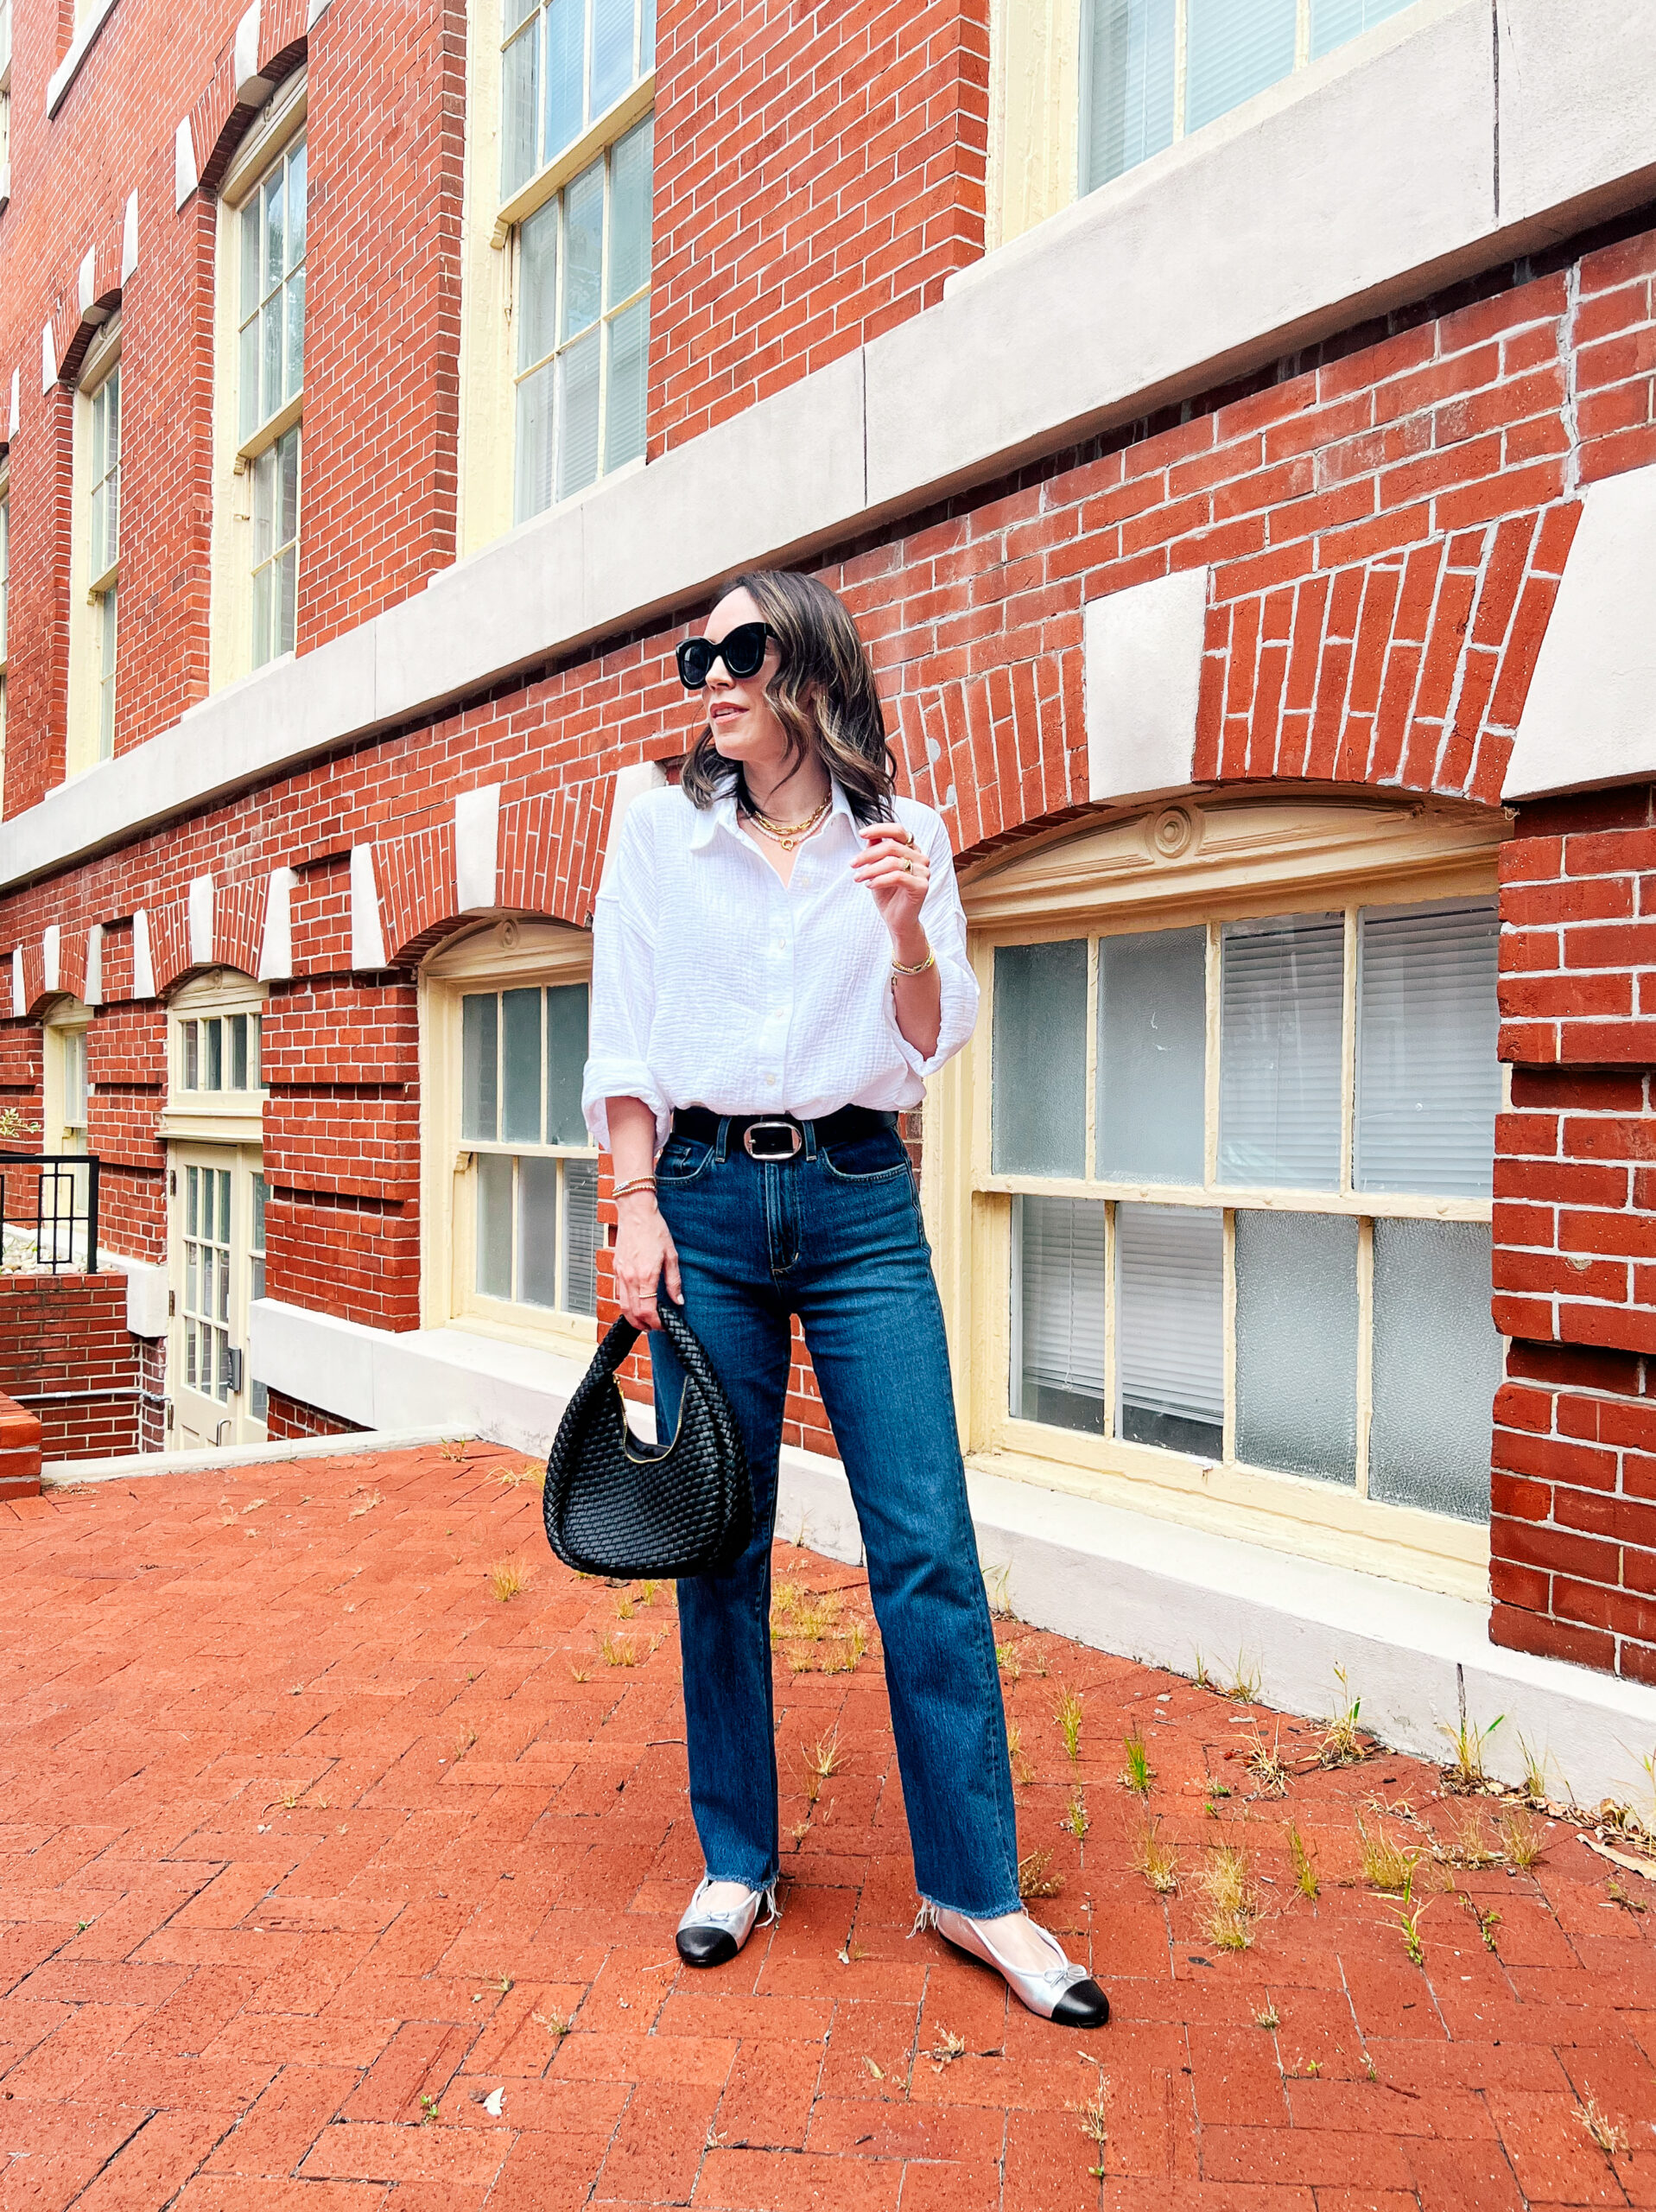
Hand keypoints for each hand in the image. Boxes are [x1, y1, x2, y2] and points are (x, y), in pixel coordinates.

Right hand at [613, 1196, 682, 1329]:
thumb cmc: (654, 1229)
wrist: (635, 1213)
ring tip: (645, 1321)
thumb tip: (679, 1300)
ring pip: (622, 1306)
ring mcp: (620, 1274)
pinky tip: (635, 1305)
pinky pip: (618, 1294)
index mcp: (645, 1275)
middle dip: (644, 1325)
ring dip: (633, 1318)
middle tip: (655, 1327)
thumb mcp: (671, 1255)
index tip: (664, 1325)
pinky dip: (626, 1305)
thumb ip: (674, 1281)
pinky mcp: (616, 1269)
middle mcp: (630, 1278)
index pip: (648, 1310)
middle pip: (633, 1313)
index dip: (656, 1323)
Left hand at [851, 821, 929, 953]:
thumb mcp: (877, 869)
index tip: (861, 833)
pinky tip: (869, 885)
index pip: (898, 831)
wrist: (897, 921)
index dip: (880, 828)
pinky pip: (897, 877)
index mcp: (912, 850)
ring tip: (858, 878)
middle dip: (868, 855)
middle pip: (892, 846)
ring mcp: (923, 872)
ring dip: (871, 869)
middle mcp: (921, 858)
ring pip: (893, 862)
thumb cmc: (888, 894)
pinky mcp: (922, 886)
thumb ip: (876, 851)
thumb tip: (870, 836)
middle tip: (852, 864)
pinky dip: (880, 880)